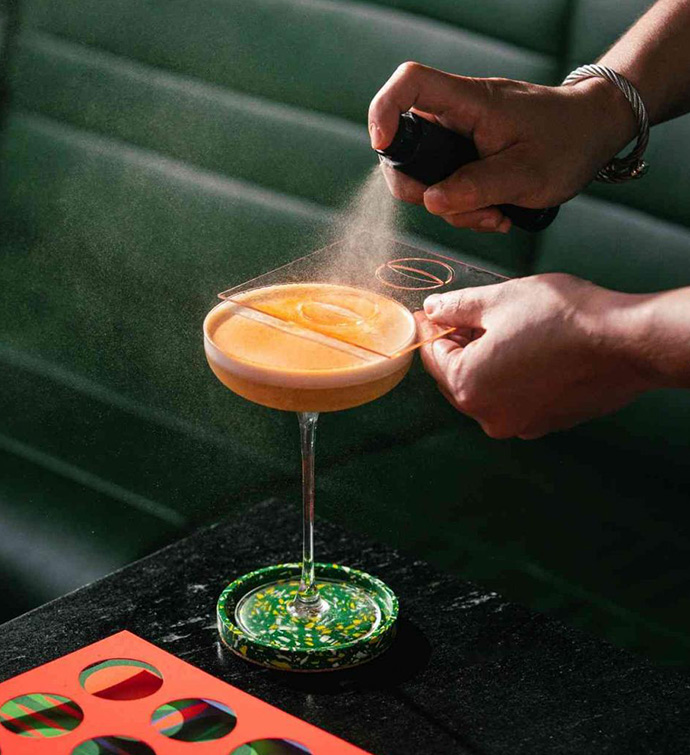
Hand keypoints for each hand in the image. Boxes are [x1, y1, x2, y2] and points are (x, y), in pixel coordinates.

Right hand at [368, 62, 636, 231]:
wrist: (593, 134)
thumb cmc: (568, 142)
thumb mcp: (527, 174)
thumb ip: (477, 187)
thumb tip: (431, 200)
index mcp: (470, 103)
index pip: (409, 85)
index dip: (385, 111)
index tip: (383, 146)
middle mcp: (456, 115)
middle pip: (406, 146)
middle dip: (421, 189)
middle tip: (456, 209)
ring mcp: (459, 137)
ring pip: (426, 177)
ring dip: (452, 207)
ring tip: (493, 215)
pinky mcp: (466, 157)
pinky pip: (446, 186)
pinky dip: (463, 207)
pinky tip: (495, 212)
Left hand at [415, 274, 658, 438]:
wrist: (626, 343)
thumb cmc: (563, 319)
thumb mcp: (498, 300)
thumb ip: (457, 307)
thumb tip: (433, 309)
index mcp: (469, 387)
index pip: (433, 356)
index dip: (431, 329)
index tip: (432, 312)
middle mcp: (489, 416)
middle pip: (456, 376)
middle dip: (457, 345)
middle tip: (465, 315)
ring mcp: (519, 424)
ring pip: (485, 388)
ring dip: (483, 361)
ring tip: (500, 328)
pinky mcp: (544, 423)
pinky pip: (512, 398)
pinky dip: (510, 377)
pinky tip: (526, 349)